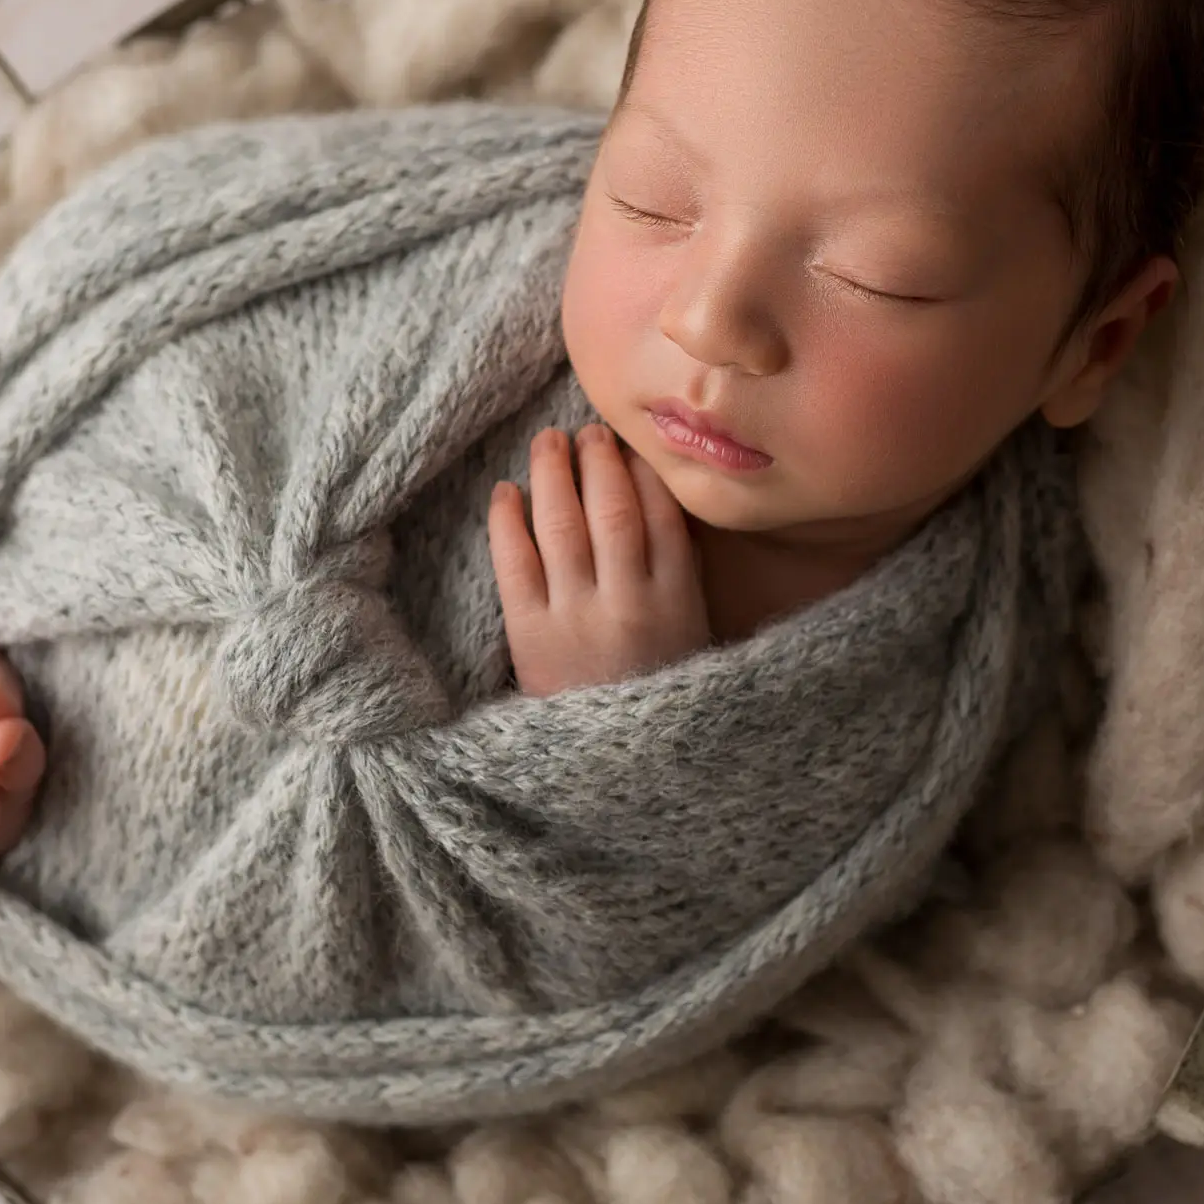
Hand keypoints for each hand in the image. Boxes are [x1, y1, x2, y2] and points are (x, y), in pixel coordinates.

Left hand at [487, 422, 710, 694]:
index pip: (662, 515)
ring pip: (562, 525)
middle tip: (588, 431)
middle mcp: (628, 603)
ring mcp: (575, 617)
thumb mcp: (696, 640)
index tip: (630, 445)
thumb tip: (665, 504)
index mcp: (678, 602)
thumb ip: (686, 577)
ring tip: (549, 443)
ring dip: (553, 474)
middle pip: (611, 509)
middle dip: (598, 461)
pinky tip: (506, 492)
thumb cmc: (660, 700)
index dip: (642, 471)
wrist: (615, 772)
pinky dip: (508, 522)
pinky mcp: (530, 636)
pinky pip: (514, 564)